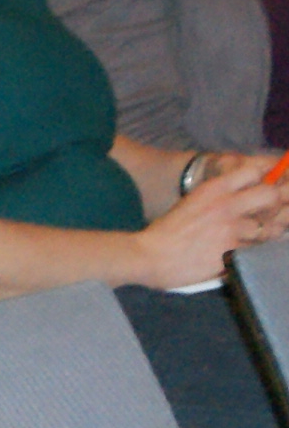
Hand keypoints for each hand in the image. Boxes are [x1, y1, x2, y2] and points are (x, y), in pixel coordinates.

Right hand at [135, 162, 288, 287]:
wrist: (152, 255)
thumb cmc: (168, 230)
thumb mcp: (192, 203)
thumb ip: (218, 199)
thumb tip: (245, 198)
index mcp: (213, 189)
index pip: (252, 172)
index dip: (265, 178)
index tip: (268, 185)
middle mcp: (226, 204)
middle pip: (271, 195)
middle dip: (276, 203)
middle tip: (271, 213)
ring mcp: (232, 229)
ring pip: (271, 226)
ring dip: (268, 232)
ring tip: (259, 236)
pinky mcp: (234, 252)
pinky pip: (259, 249)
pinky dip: (257, 251)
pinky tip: (247, 252)